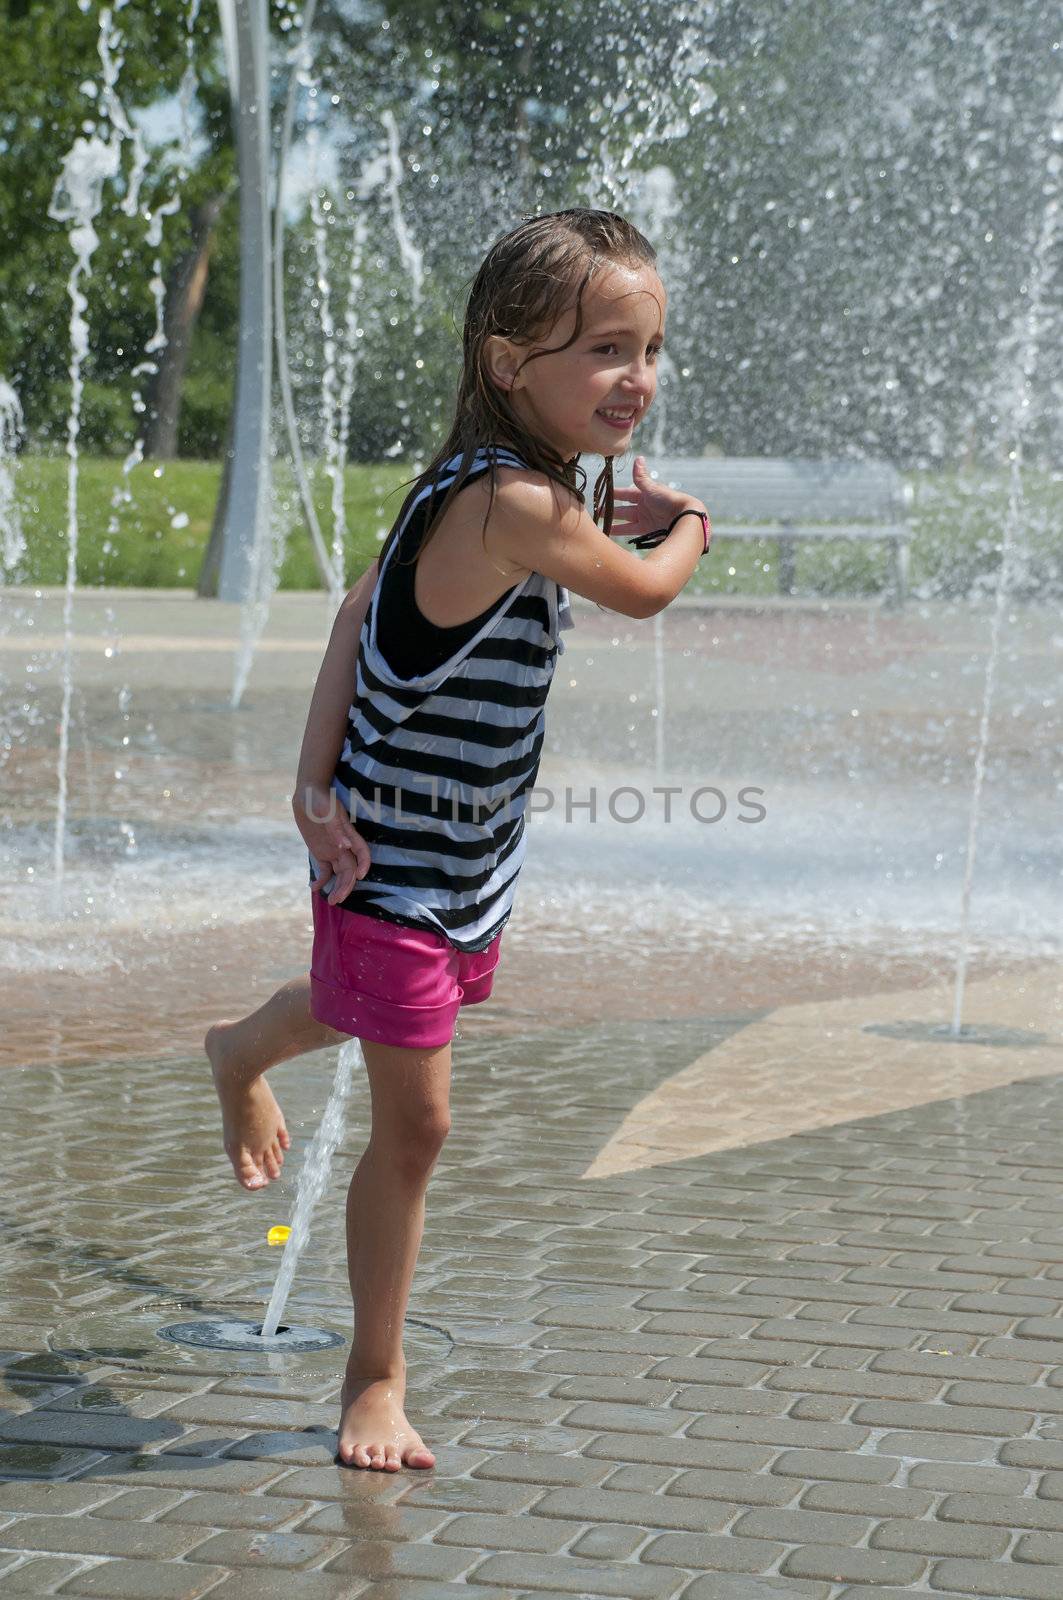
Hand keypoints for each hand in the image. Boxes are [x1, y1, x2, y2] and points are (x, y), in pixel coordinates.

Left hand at [292, 782, 371, 906]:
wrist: (306, 794)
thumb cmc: (320, 798)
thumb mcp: (327, 811)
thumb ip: (336, 829)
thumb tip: (344, 846)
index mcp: (348, 834)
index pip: (362, 853)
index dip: (363, 865)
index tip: (359, 876)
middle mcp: (343, 845)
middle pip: (350, 869)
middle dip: (346, 886)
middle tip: (337, 900)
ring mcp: (332, 850)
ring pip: (339, 873)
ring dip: (337, 887)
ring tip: (331, 901)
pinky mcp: (320, 851)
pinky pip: (324, 870)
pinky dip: (321, 880)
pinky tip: (315, 888)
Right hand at [608, 455, 708, 540]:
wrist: (684, 518)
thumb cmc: (669, 500)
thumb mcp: (652, 488)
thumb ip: (641, 477)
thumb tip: (638, 458)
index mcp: (645, 495)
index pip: (626, 494)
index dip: (614, 494)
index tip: (601, 494)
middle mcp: (644, 507)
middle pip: (624, 509)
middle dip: (610, 511)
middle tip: (596, 513)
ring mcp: (646, 520)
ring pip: (625, 522)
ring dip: (613, 523)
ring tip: (600, 526)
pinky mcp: (648, 532)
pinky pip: (631, 532)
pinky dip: (622, 533)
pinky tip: (611, 535)